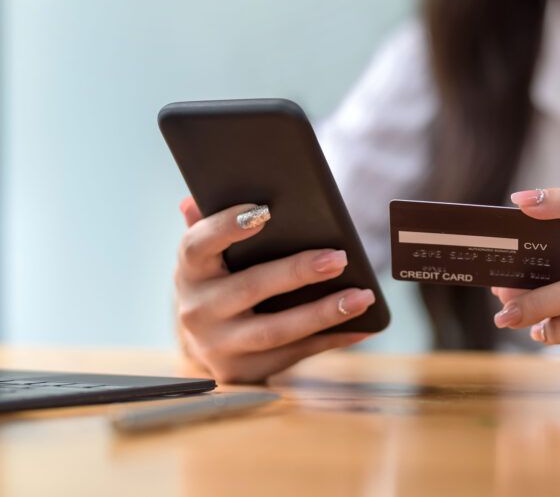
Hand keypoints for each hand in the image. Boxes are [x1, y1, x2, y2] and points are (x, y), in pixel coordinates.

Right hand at [174, 197, 374, 382]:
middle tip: (339, 259)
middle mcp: (197, 310)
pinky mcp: (243, 369)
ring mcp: (219, 345)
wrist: (205, 341)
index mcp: (190, 271)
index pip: (198, 245)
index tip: (263, 211)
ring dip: (323, 313)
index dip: (226, 228)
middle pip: (250, 288)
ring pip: (276, 330)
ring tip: (362, 297)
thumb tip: (194, 198)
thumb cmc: (218, 281)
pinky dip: (331, 339)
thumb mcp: (209, 256)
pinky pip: (294, 354)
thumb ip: (208, 226)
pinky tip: (363, 326)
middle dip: (297, 272)